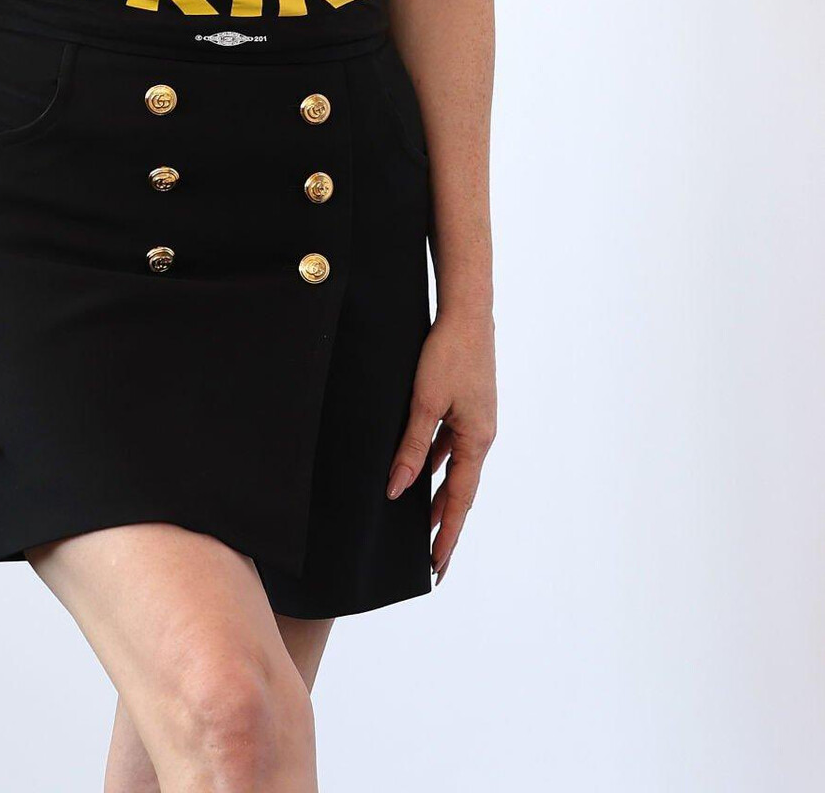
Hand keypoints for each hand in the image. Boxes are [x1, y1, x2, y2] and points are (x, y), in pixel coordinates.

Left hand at [385, 308, 497, 585]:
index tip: (437, 566)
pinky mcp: (467, 405)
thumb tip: (398, 489)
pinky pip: (450, 444)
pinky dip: (437, 462)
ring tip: (422, 524)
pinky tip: (422, 470)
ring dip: (439, 494)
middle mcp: (481, 435)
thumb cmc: (448, 353)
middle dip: (445, 524)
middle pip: (461, 489)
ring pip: (455, 467)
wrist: (466, 312)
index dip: (446, 533)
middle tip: (431, 559)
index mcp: (477, 440)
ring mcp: (475, 420)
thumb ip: (412, 447)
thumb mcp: (424, 403)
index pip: (460, 500)